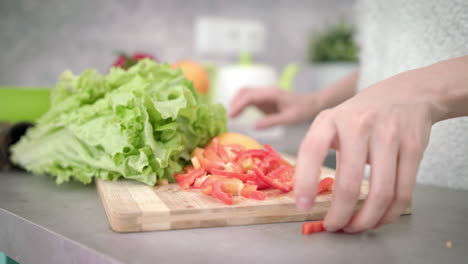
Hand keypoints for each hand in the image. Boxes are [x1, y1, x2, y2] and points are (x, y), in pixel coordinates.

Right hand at [229, 87, 319, 128]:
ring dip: (236, 102)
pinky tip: (237, 114)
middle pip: (244, 91)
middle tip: (229, 118)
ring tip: (232, 116)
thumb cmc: (302, 111)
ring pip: (244, 93)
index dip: (239, 105)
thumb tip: (253, 126)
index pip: (250, 96)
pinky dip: (240, 104)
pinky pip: (248, 98)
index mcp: (272, 94)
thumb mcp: (289, 119)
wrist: (311, 104)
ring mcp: (264, 94)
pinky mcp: (263, 98)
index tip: (231, 116)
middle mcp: (266, 91)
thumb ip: (272, 122)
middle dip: (234, 103)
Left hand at [294, 69, 437, 232]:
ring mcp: (389, 135)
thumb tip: (304, 194)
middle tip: (334, 226)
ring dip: (366, 220)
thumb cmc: (359, 115)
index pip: (312, 150)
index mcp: (330, 120)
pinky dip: (389, 213)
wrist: (405, 93)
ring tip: (355, 227)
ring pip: (381, 193)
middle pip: (349, 183)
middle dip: (340, 214)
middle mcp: (358, 125)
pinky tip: (378, 218)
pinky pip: (403, 191)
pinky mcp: (413, 147)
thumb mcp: (331, 122)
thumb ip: (316, 151)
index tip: (303, 206)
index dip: (305, 181)